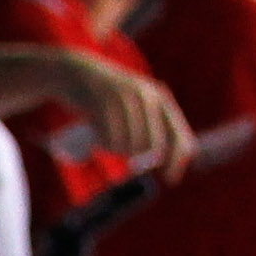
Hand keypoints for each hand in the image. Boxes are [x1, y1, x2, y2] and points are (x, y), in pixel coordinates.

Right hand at [65, 53, 193, 174]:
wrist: (76, 74)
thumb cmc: (106, 98)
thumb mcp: (134, 105)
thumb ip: (151, 128)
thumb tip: (162, 158)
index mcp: (160, 98)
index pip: (179, 135)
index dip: (178, 160)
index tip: (171, 180)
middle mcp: (148, 96)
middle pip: (154, 146)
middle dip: (139, 157)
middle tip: (122, 151)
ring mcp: (127, 98)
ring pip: (131, 146)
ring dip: (117, 148)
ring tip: (107, 134)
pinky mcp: (106, 103)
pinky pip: (111, 140)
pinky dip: (104, 143)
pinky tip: (96, 131)